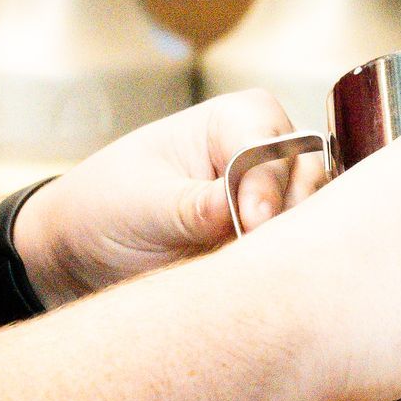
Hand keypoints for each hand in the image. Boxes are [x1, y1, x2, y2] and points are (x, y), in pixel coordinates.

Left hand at [16, 91, 324, 307]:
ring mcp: (278, 198)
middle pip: (308, 180)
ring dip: (287, 246)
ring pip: (315, 219)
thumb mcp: (141, 205)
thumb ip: (195, 206)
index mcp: (237, 118)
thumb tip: (244, 210)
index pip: (271, 148)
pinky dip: (285, 267)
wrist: (84, 252)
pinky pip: (302, 252)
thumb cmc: (104, 207)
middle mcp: (269, 152)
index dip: (264, 186)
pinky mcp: (276, 239)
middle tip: (253, 250)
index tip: (248, 222)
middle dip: (285, 218)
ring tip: (250, 269)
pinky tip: (259, 282)